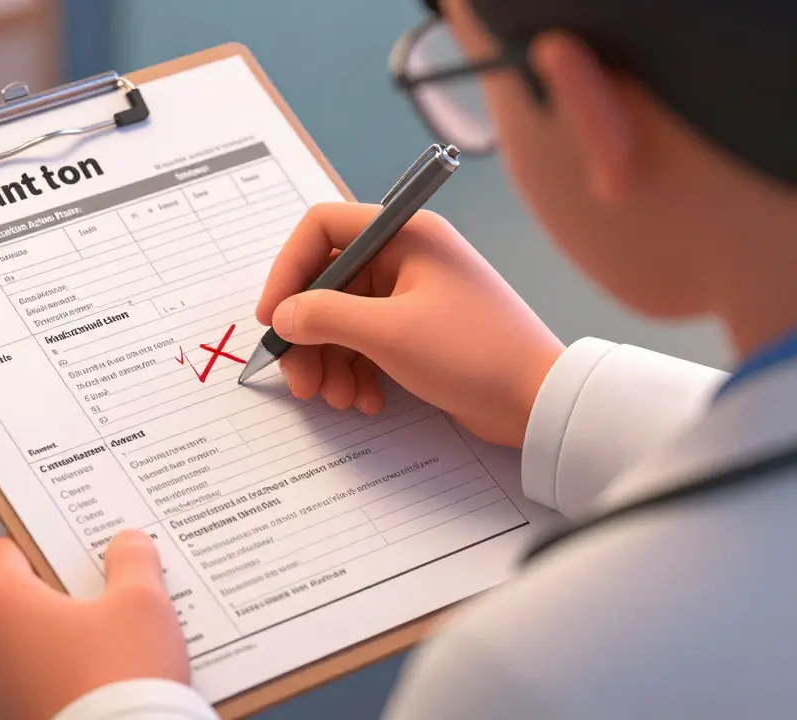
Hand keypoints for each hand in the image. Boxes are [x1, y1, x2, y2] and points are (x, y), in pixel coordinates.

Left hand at [0, 531, 190, 719]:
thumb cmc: (122, 680)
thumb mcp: (144, 604)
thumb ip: (133, 561)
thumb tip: (127, 544)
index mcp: (5, 603)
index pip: (7, 552)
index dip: (41, 545)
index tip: (70, 551)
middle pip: (19, 605)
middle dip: (58, 604)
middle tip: (106, 605)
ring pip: (22, 655)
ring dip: (55, 651)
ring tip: (107, 657)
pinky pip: (27, 695)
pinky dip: (52, 690)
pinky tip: (93, 693)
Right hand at [256, 203, 564, 446]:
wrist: (540, 400)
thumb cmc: (474, 354)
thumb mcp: (389, 334)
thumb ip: (325, 317)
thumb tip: (283, 316)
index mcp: (404, 235)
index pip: (321, 229)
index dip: (288, 271)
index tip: (273, 319)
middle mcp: (406, 255)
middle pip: (327, 283)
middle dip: (308, 335)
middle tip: (300, 381)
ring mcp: (412, 293)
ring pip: (343, 318)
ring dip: (330, 361)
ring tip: (337, 399)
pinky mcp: (419, 329)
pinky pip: (367, 341)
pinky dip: (357, 371)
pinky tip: (365, 401)